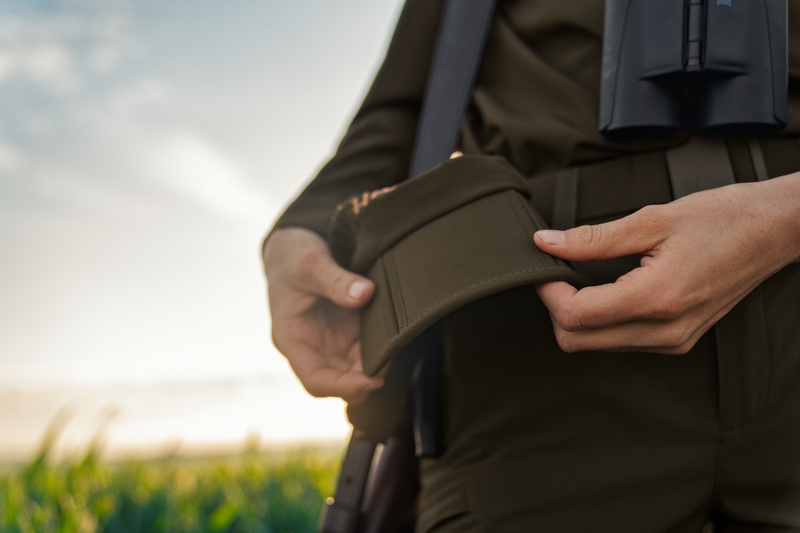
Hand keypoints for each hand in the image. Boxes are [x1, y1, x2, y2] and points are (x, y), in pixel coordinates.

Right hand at [263, 227, 383, 402]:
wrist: (292, 246)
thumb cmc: (292, 256)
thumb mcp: (310, 263)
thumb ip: (336, 280)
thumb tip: (366, 294)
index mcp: (292, 339)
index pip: (315, 380)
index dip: (344, 387)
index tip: (373, 379)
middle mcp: (310, 348)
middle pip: (339, 382)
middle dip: (365, 378)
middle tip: (392, 357)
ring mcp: (328, 342)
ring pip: (354, 371)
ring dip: (375, 365)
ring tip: (395, 346)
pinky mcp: (344, 333)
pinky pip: (363, 352)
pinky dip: (379, 349)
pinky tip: (393, 335)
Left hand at [533, 173, 799, 353]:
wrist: (772, 231)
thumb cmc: (722, 219)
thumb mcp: (651, 219)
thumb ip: (593, 238)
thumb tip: (547, 243)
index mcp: (657, 298)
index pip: (576, 316)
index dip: (548, 292)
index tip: (544, 266)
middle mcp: (665, 331)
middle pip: (577, 341)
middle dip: (556, 308)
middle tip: (557, 272)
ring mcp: (673, 342)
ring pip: (595, 345)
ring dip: (577, 316)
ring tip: (581, 278)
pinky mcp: (677, 341)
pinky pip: (620, 342)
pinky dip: (601, 321)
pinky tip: (605, 291)